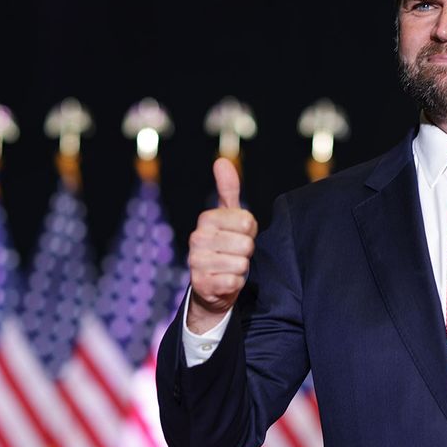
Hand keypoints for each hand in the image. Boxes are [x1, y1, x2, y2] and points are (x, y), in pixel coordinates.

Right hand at [186, 158, 257, 332]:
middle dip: (247, 252)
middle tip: (236, 254)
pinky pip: (233, 281)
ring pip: (241, 263)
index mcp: (206, 219)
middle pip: (246, 243)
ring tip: (230, 267)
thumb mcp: (229, 216)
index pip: (247, 221)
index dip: (250, 231)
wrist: (212, 286)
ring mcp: (196, 262)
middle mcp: (197, 238)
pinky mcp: (201, 284)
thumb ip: (228, 189)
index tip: (240, 235)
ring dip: (241, 269)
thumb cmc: (226, 246)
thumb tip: (222, 161)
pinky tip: (225, 282)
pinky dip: (235, 284)